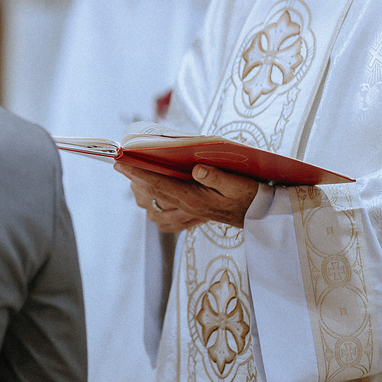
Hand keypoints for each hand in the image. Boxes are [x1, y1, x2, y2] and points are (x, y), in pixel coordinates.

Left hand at [115, 161, 259, 229]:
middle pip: (152, 195)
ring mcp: (188, 216)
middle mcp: (187, 210)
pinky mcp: (192, 218)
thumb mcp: (238, 183)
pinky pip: (165, 218)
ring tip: (134, 177)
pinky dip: (155, 207)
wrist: (261, 217)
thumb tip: (197, 168)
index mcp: (194, 200)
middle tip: (121, 165)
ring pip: (155, 208)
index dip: (138, 173)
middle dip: (135, 180)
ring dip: (143, 194)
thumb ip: (217, 176)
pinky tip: (152, 199)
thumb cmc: (250, 196)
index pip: (159, 185)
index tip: (120, 163)